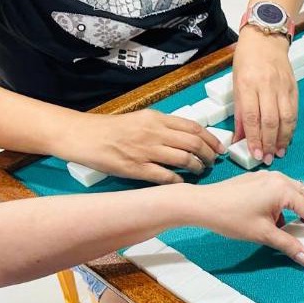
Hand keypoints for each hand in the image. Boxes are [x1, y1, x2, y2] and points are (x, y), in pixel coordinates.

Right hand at [70, 110, 224, 183]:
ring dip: (197, 167)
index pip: (194, 128)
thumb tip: (189, 137)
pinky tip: (182, 183)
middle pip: (194, 144)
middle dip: (209, 155)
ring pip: (184, 160)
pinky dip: (179, 182)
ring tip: (200, 170)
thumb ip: (164, 126)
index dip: (212, 139)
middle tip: (213, 162)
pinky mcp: (136, 168)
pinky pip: (166, 177)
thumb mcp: (141, 118)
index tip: (220, 148)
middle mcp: (154, 133)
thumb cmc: (112, 128)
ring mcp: (146, 151)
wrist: (83, 135)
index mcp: (157, 118)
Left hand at [186, 171, 303, 265]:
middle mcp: (280, 178)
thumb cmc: (231, 217)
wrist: (202, 204)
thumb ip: (288, 244)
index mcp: (284, 190)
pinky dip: (289, 203)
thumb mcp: (263, 234)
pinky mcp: (260, 179)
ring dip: (303, 208)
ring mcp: (269, 176)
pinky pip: (283, 189)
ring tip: (299, 228)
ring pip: (298, 191)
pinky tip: (280, 219)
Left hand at [233, 28, 298, 165]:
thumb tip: (239, 138)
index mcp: (248, 84)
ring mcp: (282, 87)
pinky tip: (287, 138)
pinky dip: (291, 128)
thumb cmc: (246, 61)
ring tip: (279, 152)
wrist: (266, 39)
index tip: (256, 153)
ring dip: (283, 138)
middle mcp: (266, 86)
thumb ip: (240, 112)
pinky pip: (294, 112)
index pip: (252, 117)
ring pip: (286, 118)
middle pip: (271, 120)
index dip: (255, 138)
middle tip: (268, 158)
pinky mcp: (293, 88)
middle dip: (270, 142)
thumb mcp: (236, 84)